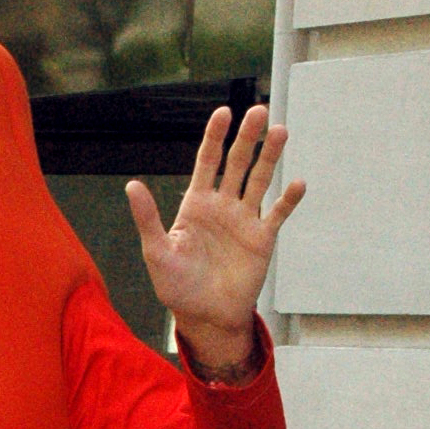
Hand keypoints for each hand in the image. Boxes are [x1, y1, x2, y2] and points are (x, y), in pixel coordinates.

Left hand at [127, 103, 304, 380]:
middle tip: (258, 112)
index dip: (215, 136)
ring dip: (270, 157)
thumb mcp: (157, 252)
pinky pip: (278, 213)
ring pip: (260, 180)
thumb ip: (148, 218)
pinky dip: (288, 199)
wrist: (205, 317)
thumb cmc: (177, 287)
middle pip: (237, 163)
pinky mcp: (262, 238)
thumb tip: (131, 185)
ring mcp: (244, 219)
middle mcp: (222, 205)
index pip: (207, 162)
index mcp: (196, 204)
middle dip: (247, 137)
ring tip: (280, 131)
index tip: (223, 113)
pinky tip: (298, 183)